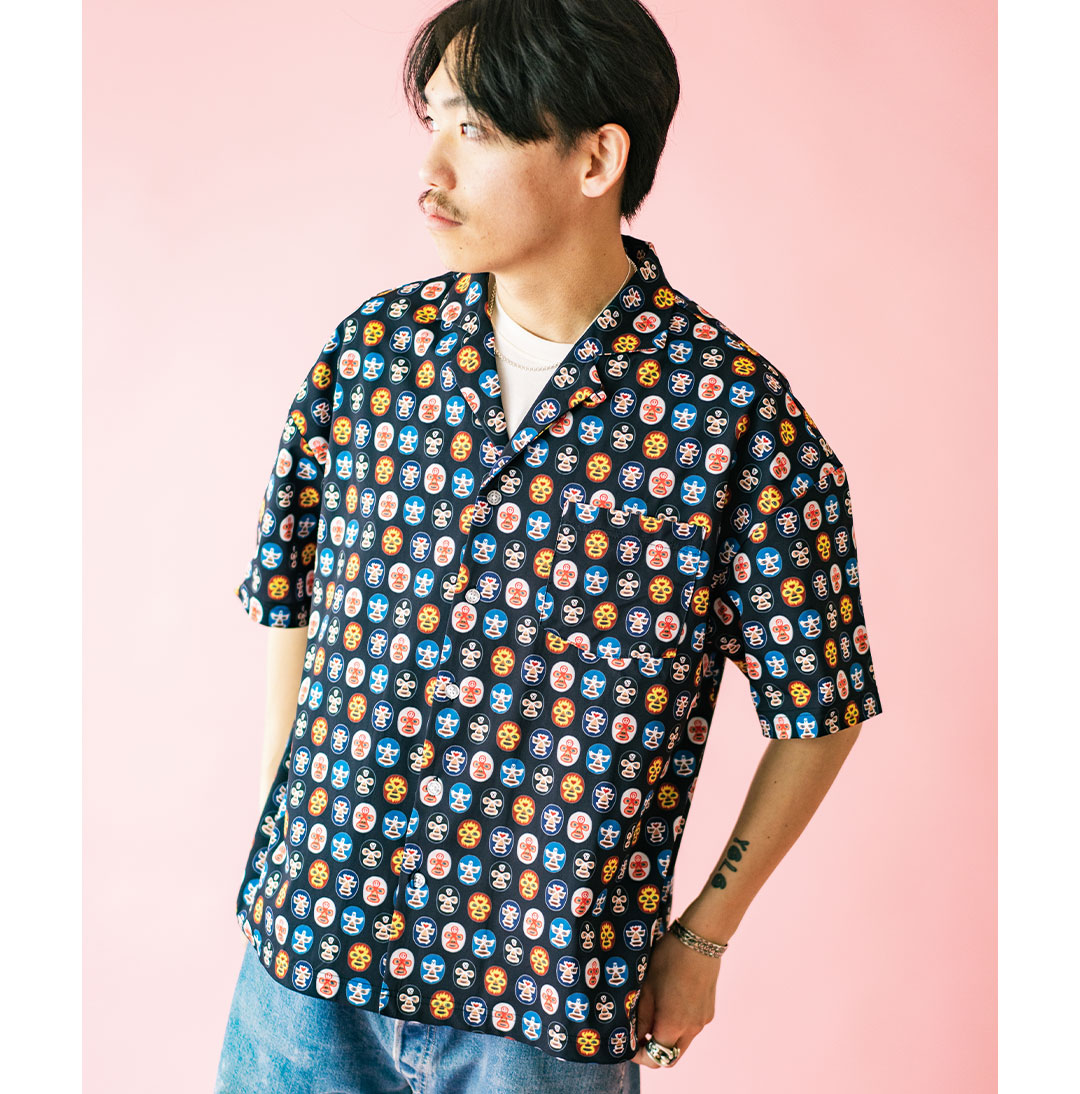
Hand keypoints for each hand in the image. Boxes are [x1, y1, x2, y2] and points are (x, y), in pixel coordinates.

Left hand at [631, 929, 721, 1067]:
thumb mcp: (646, 987)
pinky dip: (678, 1023)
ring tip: (651, 1012)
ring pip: (681, 1041)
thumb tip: (633, 1038)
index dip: (639, 1056)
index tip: (626, 1045)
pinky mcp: (709, 1010)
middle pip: (671, 1055)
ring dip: (666, 1035)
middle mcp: (692, 1029)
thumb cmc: (668, 960)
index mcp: (674, 1025)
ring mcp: (703, 1020)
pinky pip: (691, 1026)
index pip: (655, 1059)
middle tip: (637, 1033)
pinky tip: (668, 1000)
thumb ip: (640, 1018)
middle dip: (653, 1050)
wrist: (699, 939)